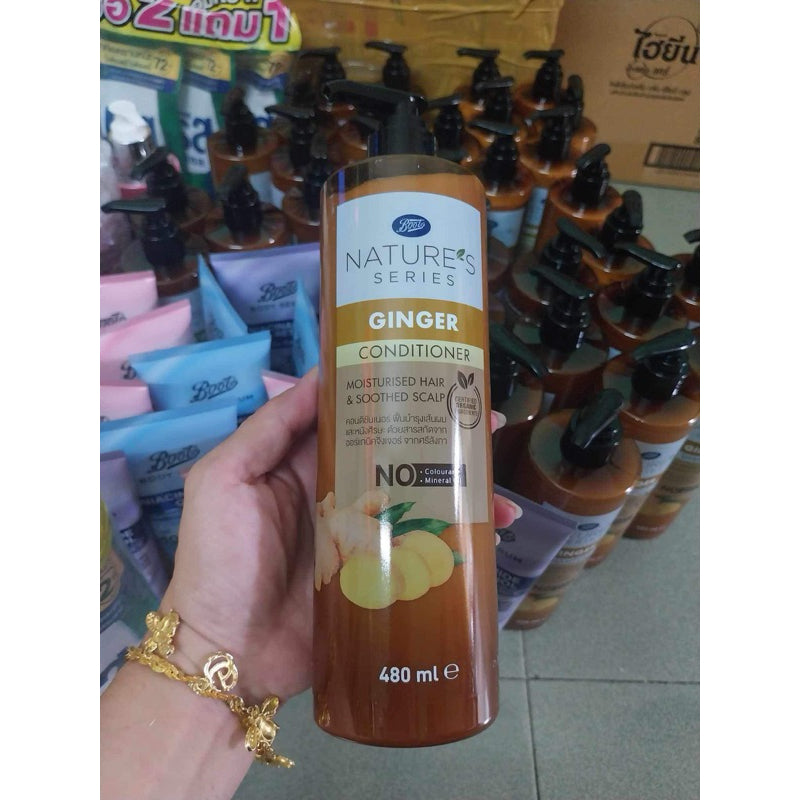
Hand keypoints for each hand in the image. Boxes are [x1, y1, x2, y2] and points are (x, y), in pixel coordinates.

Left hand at [161, 369, 520, 702]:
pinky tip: (490, 536)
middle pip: (398, 456)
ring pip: (420, 501)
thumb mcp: (224, 480)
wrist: (228, 654)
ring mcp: (365, 537)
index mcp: (305, 464)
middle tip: (486, 422)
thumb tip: (320, 375)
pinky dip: (458, 542)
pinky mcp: (380, 577)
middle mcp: (340, 493)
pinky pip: (424, 551)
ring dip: (461, 490)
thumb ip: (268, 428)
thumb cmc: (219, 559)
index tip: (433, 373)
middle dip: (442, 438)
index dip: (392, 394)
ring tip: (497, 484)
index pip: (354, 417)